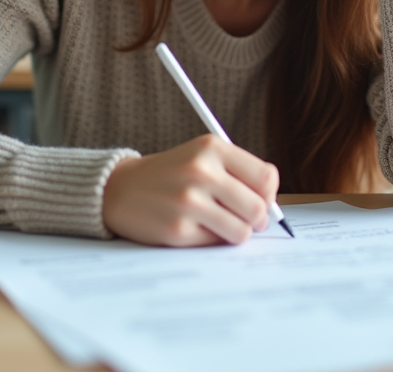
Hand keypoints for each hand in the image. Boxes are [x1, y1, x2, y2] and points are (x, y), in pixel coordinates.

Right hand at [102, 134, 279, 245]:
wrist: (120, 189)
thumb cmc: (170, 175)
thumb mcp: (202, 157)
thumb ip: (238, 174)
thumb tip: (272, 207)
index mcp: (212, 148)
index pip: (266, 177)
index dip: (269, 195)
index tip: (260, 200)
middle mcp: (201, 171)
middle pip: (259, 207)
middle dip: (257, 219)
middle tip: (245, 219)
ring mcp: (189, 201)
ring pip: (243, 231)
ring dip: (237, 232)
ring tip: (222, 224)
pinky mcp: (178, 230)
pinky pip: (216, 243)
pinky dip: (212, 240)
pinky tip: (195, 227)